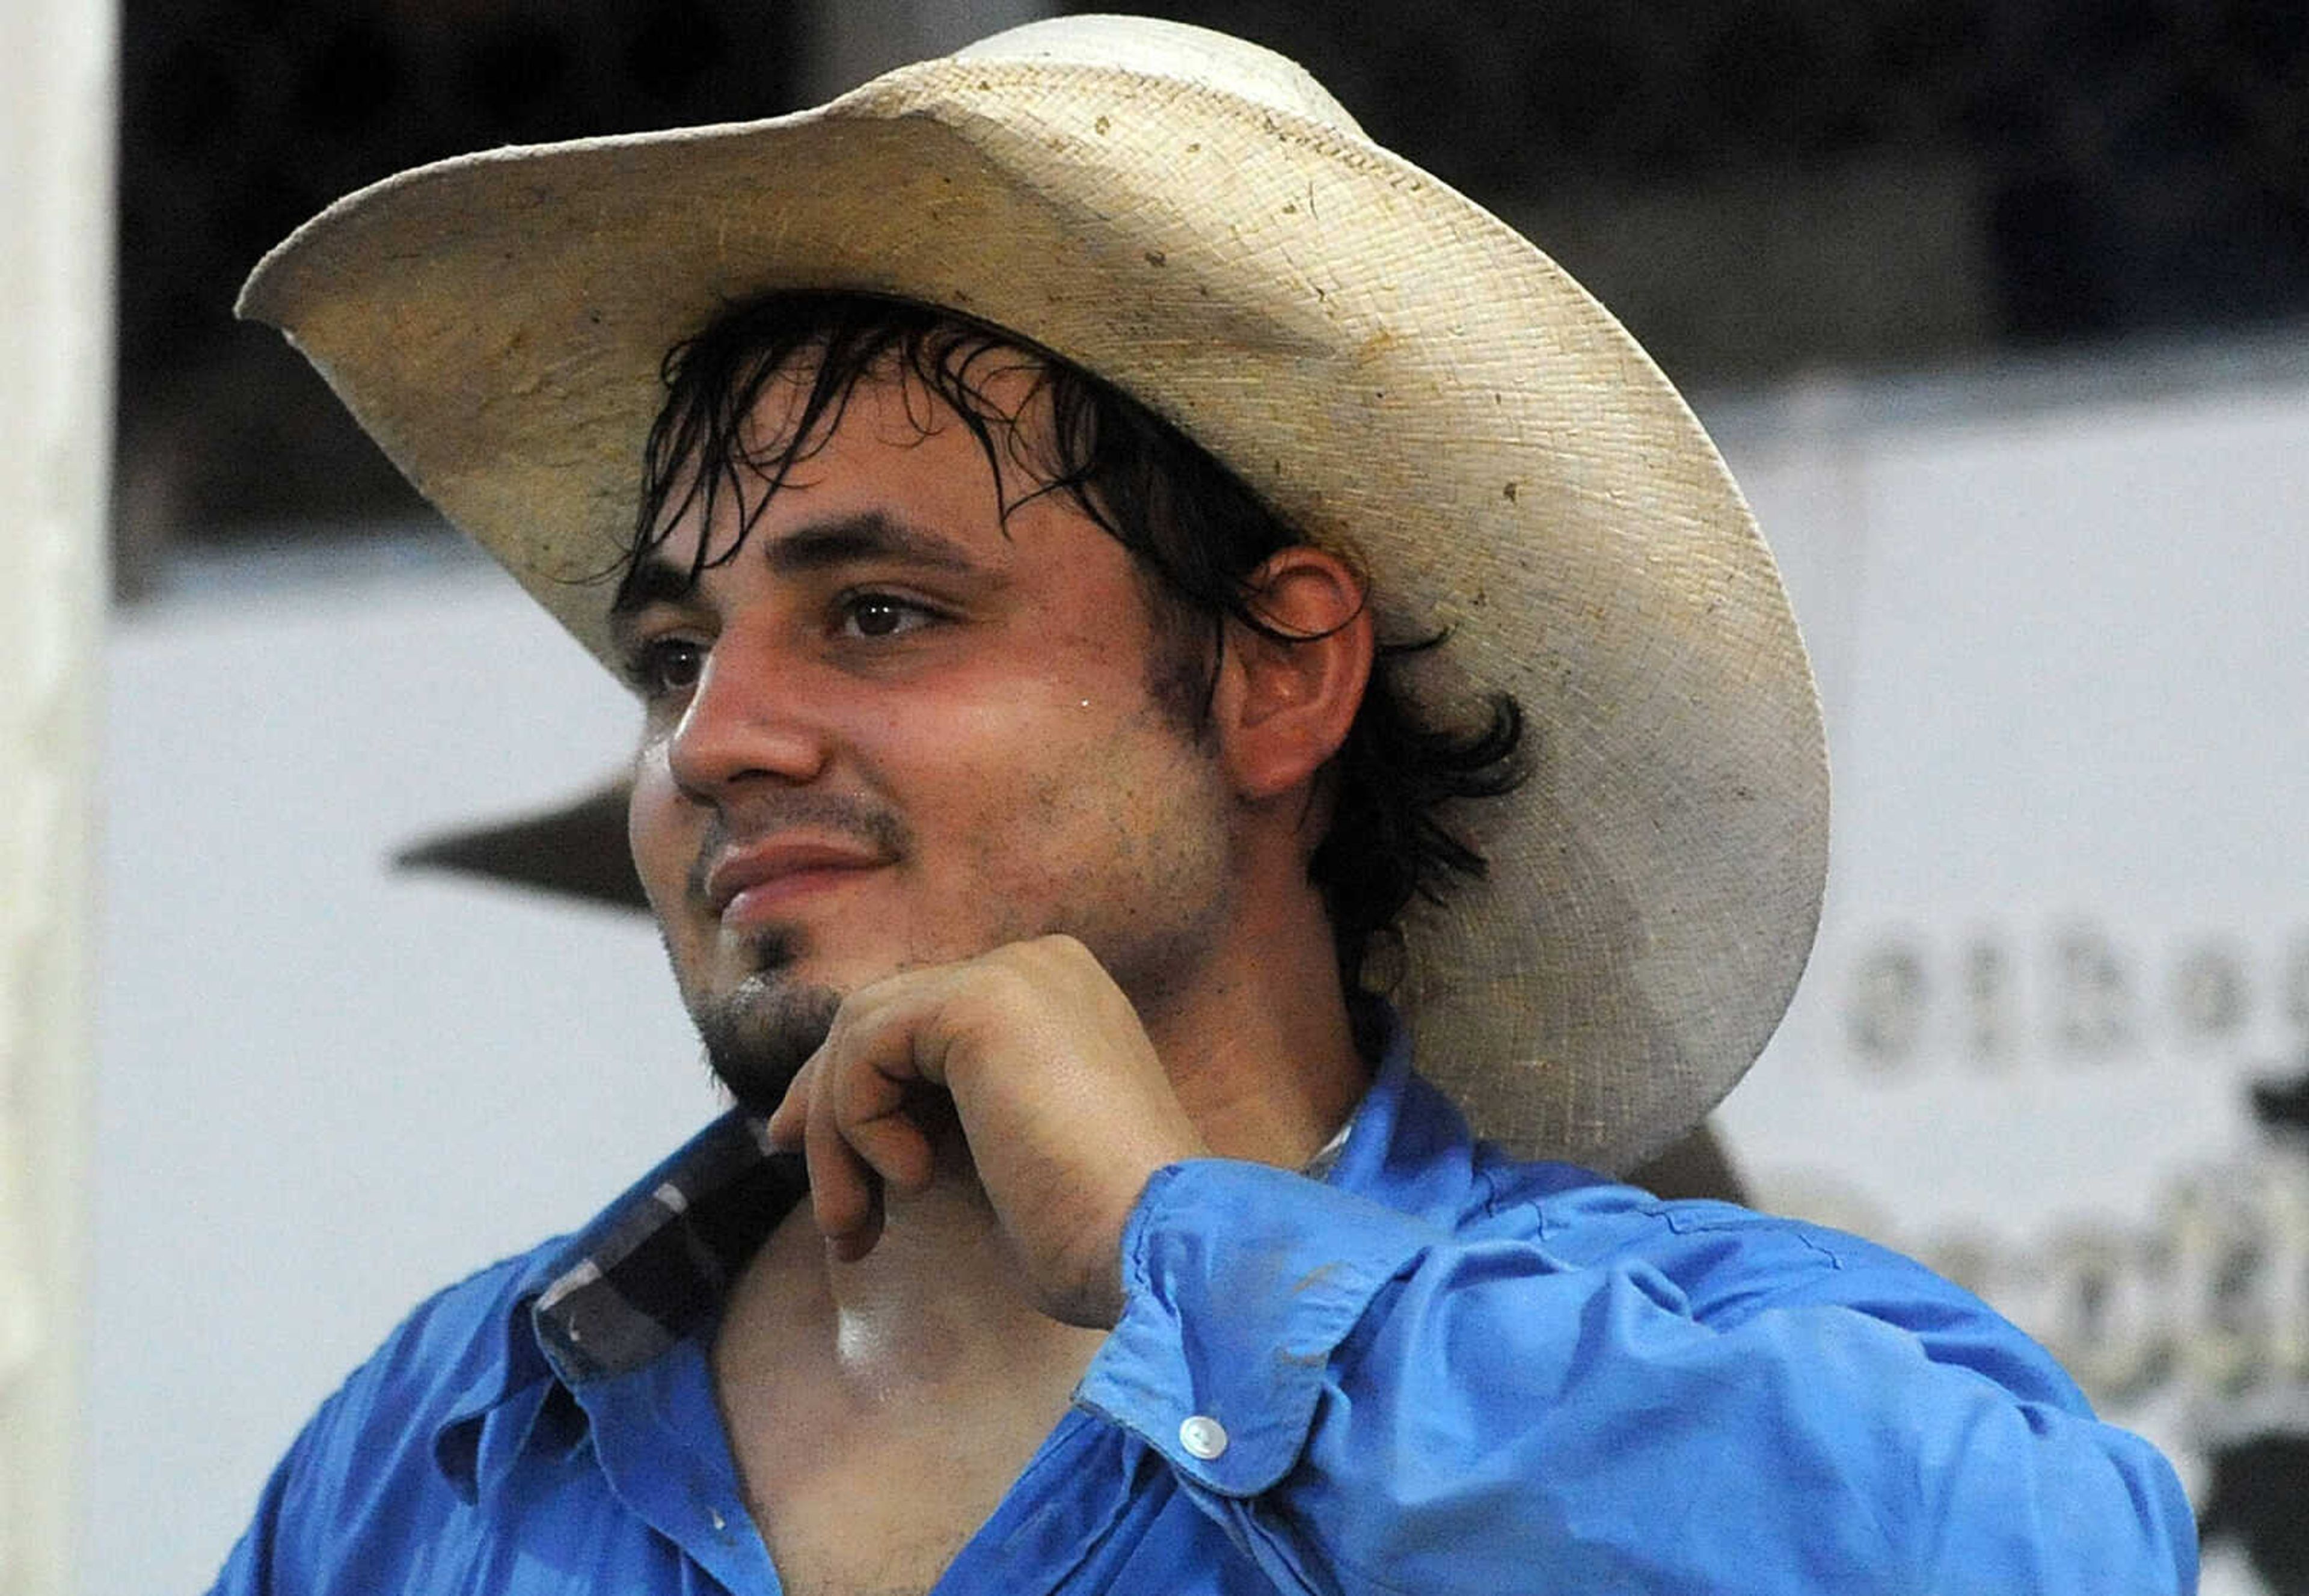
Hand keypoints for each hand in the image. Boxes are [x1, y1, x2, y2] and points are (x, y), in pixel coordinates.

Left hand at [763, 934, 1207, 1326]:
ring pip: (861, 1033)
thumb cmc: (1093, 1232)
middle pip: (882, 1017)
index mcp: (1058, 996)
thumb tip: (823, 1114)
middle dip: (825, 1101)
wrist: (1153, 1249)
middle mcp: (1042, 965)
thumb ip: (936, 1113)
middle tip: (803, 1181)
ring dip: (835, 1137)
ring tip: (857, 1226)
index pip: (920, 1020)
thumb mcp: (1000, 1153)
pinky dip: (857, 1122)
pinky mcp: (982, 1000)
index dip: (853, 1086)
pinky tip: (915, 1179)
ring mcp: (1016, 973)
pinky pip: (864, 1046)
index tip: (817, 1162)